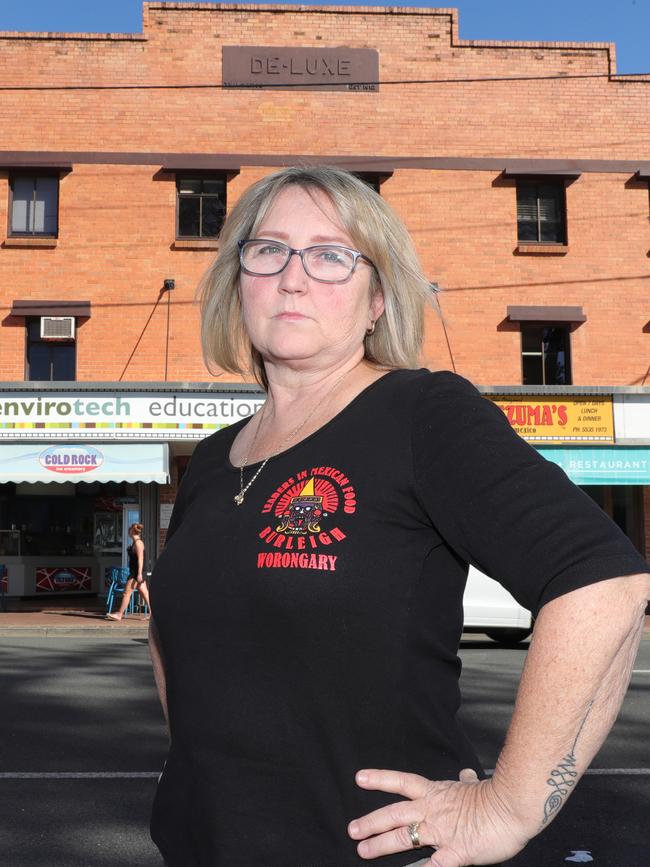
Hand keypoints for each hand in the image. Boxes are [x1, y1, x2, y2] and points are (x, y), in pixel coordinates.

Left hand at [348, 768, 528, 865]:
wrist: (513, 807)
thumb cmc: (496, 797)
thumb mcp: (475, 785)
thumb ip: (465, 782)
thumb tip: (465, 773)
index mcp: (436, 793)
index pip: (402, 782)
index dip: (380, 780)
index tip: (359, 778)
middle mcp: (433, 810)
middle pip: (395, 813)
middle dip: (371, 822)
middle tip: (351, 829)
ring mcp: (442, 832)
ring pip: (404, 837)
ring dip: (381, 844)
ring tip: (362, 851)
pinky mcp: (455, 852)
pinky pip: (431, 865)